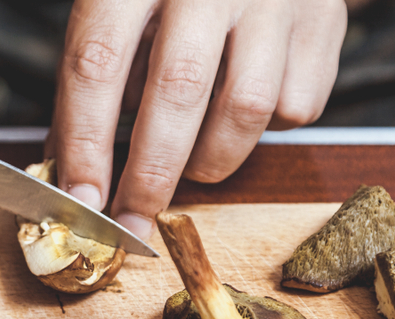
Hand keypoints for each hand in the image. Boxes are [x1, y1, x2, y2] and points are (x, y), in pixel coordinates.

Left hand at [49, 0, 346, 238]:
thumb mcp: (122, 8)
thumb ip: (96, 78)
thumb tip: (72, 170)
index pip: (98, 64)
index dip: (87, 142)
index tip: (82, 199)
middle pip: (177, 93)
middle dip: (150, 177)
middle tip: (133, 222)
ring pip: (245, 110)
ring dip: (210, 160)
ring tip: (193, 159)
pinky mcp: (322, 23)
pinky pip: (294, 107)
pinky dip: (265, 129)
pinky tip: (242, 106)